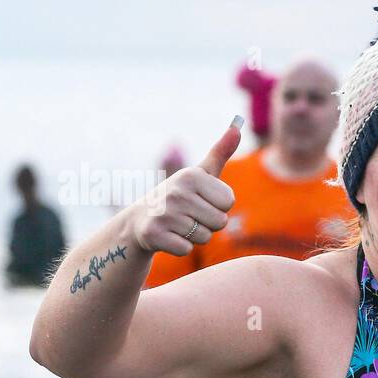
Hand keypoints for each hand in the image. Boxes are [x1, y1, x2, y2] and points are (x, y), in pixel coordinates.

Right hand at [128, 117, 241, 255]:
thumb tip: (238, 127)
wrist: (139, 221)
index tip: (200, 201)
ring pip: (204, 238)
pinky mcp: (154, 234)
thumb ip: (220, 153)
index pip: (228, 202)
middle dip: (208, 224)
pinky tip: (168, 237)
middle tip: (188, 216)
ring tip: (177, 225)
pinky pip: (187, 250)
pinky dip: (180, 247)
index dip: (218, 206)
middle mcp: (177, 191)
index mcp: (191, 175)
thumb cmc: (178, 197)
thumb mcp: (199, 174)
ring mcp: (164, 213)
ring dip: (194, 236)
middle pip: (220, 222)